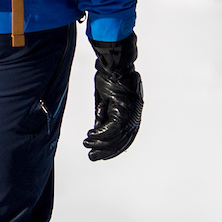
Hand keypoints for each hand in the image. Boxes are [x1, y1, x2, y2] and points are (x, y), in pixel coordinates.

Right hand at [82, 34, 141, 160]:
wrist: (113, 64)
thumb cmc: (110, 77)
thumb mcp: (105, 101)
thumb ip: (104, 116)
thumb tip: (98, 131)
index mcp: (132, 112)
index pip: (126, 137)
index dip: (114, 148)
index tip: (103, 154)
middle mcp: (134, 114)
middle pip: (123, 140)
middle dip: (107, 151)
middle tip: (93, 157)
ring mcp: (130, 111)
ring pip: (117, 136)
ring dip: (100, 143)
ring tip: (88, 146)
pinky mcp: (123, 107)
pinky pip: (112, 128)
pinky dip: (100, 134)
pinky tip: (90, 136)